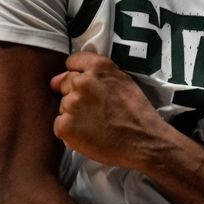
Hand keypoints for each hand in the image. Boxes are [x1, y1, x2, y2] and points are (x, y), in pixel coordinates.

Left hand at [50, 51, 165, 168]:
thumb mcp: (124, 81)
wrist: (144, 142)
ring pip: (63, 105)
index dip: (77, 72)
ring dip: (73, 114)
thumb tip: (67, 76)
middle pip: (65, 83)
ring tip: (94, 124)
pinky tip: (87, 134)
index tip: (83, 84)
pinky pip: (60, 124)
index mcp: (98, 67)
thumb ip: (98, 74)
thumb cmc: (137, 114)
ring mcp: (71, 104)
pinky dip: (70, 131)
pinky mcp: (65, 126)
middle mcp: (82, 82)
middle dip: (75, 94)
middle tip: (94, 109)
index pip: (73, 61)